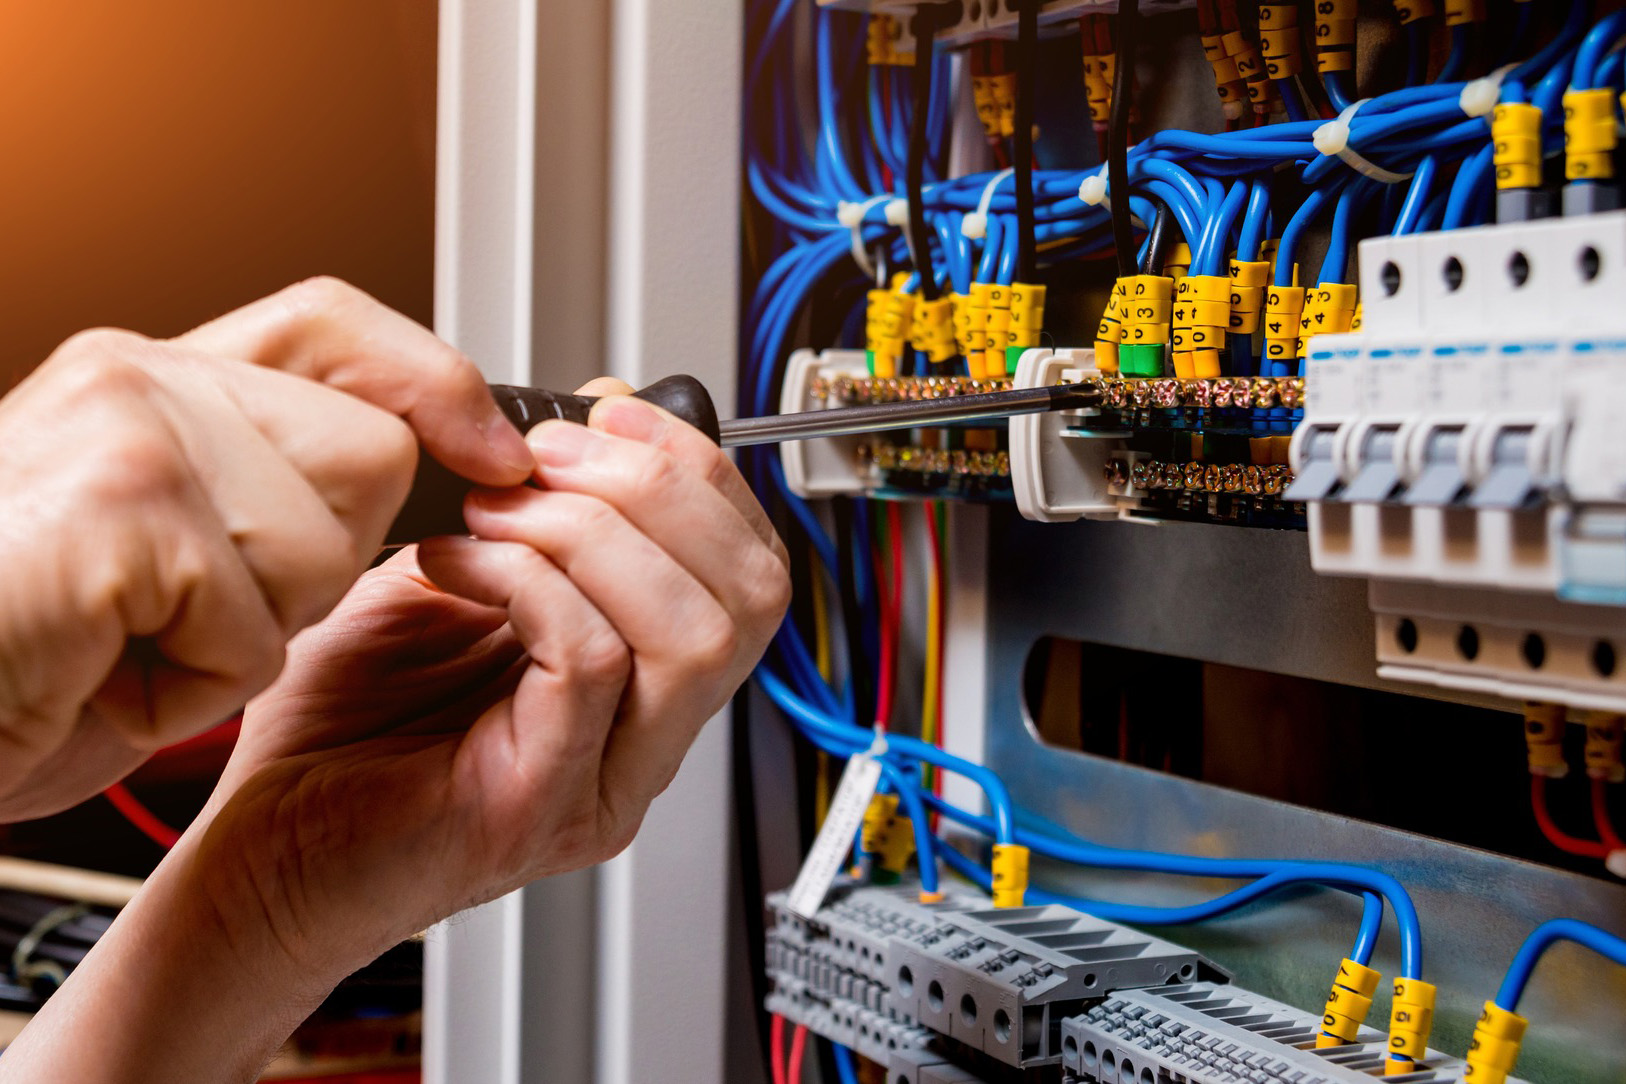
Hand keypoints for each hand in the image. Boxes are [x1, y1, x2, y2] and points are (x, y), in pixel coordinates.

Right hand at [0, 278, 534, 819]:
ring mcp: (129, 432)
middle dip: (315, 567)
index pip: (334, 325)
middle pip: (371, 456)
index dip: (432, 382)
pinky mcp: (124, 510)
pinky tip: (94, 676)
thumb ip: (270, 488)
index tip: (498, 450)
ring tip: (123, 646)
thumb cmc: (7, 648)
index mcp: (152, 379)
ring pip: (323, 549)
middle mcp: (139, 379)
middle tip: (183, 610)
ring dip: (242, 640)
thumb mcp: (159, 549)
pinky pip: (250, 631)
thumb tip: (429, 464)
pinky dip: (184, 692)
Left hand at [186, 386, 789, 977]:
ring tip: (492, 511)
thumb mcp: (455, 571)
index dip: (701, 473)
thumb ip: (537, 500)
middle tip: (547, 458)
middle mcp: (645, 739)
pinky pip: (589, 662)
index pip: (753, 570)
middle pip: (750, 597)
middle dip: (657, 489)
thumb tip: (602, 406)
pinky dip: (525, 581)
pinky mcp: (538, 803)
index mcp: (644, 682)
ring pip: (691, 634)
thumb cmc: (339, 722)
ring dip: (590, 533)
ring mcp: (603, 780)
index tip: (611, 412)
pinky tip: (451, 564)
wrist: (251, 843)